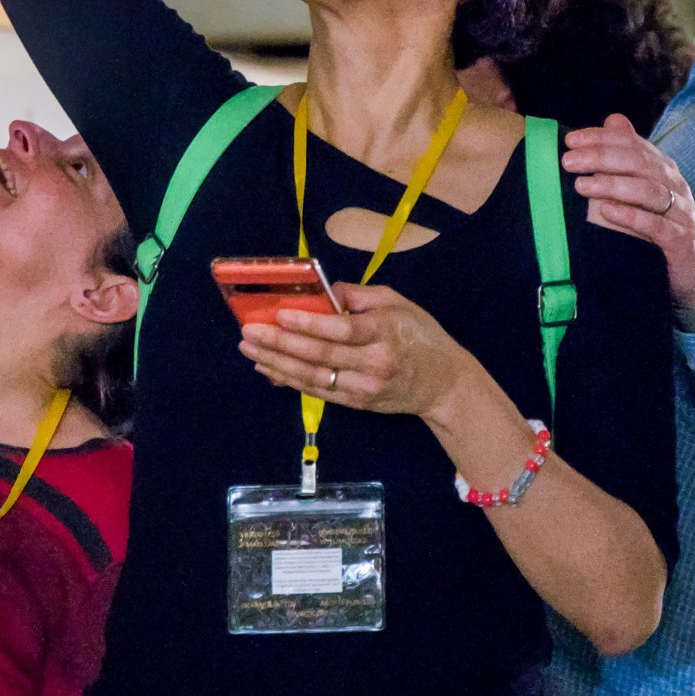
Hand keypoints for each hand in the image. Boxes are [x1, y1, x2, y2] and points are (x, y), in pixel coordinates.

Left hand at [240, 283, 484, 425]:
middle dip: (280, 344)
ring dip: (277, 364)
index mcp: (385, 332)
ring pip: (313, 378)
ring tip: (250, 350)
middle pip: (320, 356)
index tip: (280, 314)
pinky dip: (290, 381)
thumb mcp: (398, 303)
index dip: (308, 323)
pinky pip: (318, 393)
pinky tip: (269, 369)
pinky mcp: (357, 404)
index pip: (341, 330)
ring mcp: (364, 388)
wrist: (445, 384)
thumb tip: (323, 290)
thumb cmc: (421, 336)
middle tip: (249, 333)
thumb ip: (359, 295)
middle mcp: (373, 363)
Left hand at [562, 114, 694, 313]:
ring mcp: (681, 212)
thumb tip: (612, 119)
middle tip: (568, 161)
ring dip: (612, 185)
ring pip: (648, 191)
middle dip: (601, 157)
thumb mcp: (645, 188)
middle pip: (638, 163)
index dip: (602, 139)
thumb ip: (628, 156)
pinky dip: (632, 217)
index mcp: (662, 169)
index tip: (571, 140)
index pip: (632, 144)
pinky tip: (608, 212)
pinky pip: (657, 226)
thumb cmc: (663, 225)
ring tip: (581, 186)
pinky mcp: (682, 240)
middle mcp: (674, 185)